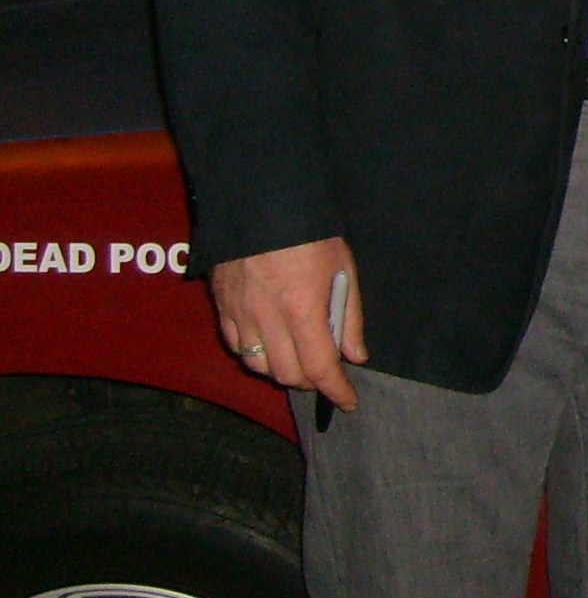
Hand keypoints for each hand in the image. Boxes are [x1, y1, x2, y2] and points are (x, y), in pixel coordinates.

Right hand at [211, 236, 367, 411]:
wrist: (260, 197)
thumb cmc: (309, 229)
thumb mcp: (342, 266)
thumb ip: (349, 315)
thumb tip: (354, 355)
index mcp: (302, 308)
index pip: (320, 368)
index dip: (336, 391)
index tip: (347, 400)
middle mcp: (267, 318)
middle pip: (287, 374)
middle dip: (310, 381)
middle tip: (325, 372)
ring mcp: (240, 312)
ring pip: (258, 365)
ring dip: (282, 370)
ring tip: (298, 357)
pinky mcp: (222, 304)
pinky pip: (235, 345)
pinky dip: (255, 354)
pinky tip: (269, 343)